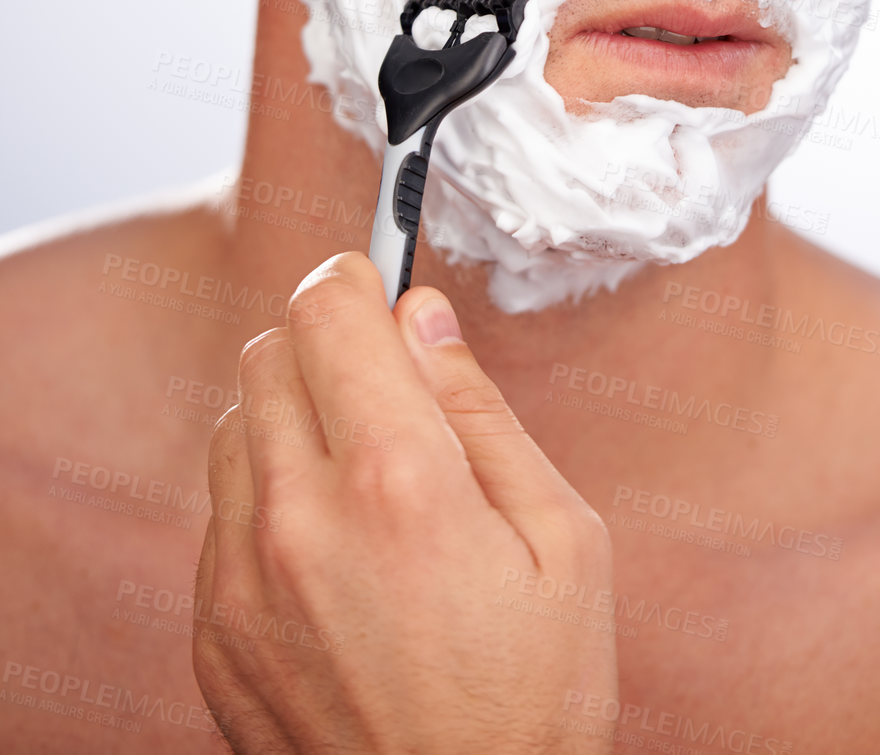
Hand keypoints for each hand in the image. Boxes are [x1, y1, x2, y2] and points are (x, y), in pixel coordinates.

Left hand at [193, 252, 616, 753]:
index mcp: (398, 483)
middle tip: (386, 387)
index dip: (357, 280)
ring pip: (234, 425)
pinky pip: (219, 513)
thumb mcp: (563, 541)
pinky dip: (266, 496)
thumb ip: (480, 410)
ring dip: (289, 416)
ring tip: (363, 473)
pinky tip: (332, 546)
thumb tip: (423, 317)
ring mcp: (244, 583)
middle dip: (326, 344)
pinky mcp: (215, 635)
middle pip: (270, 352)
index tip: (379, 288)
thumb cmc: (535, 699)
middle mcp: (301, 522)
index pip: (328, 311)